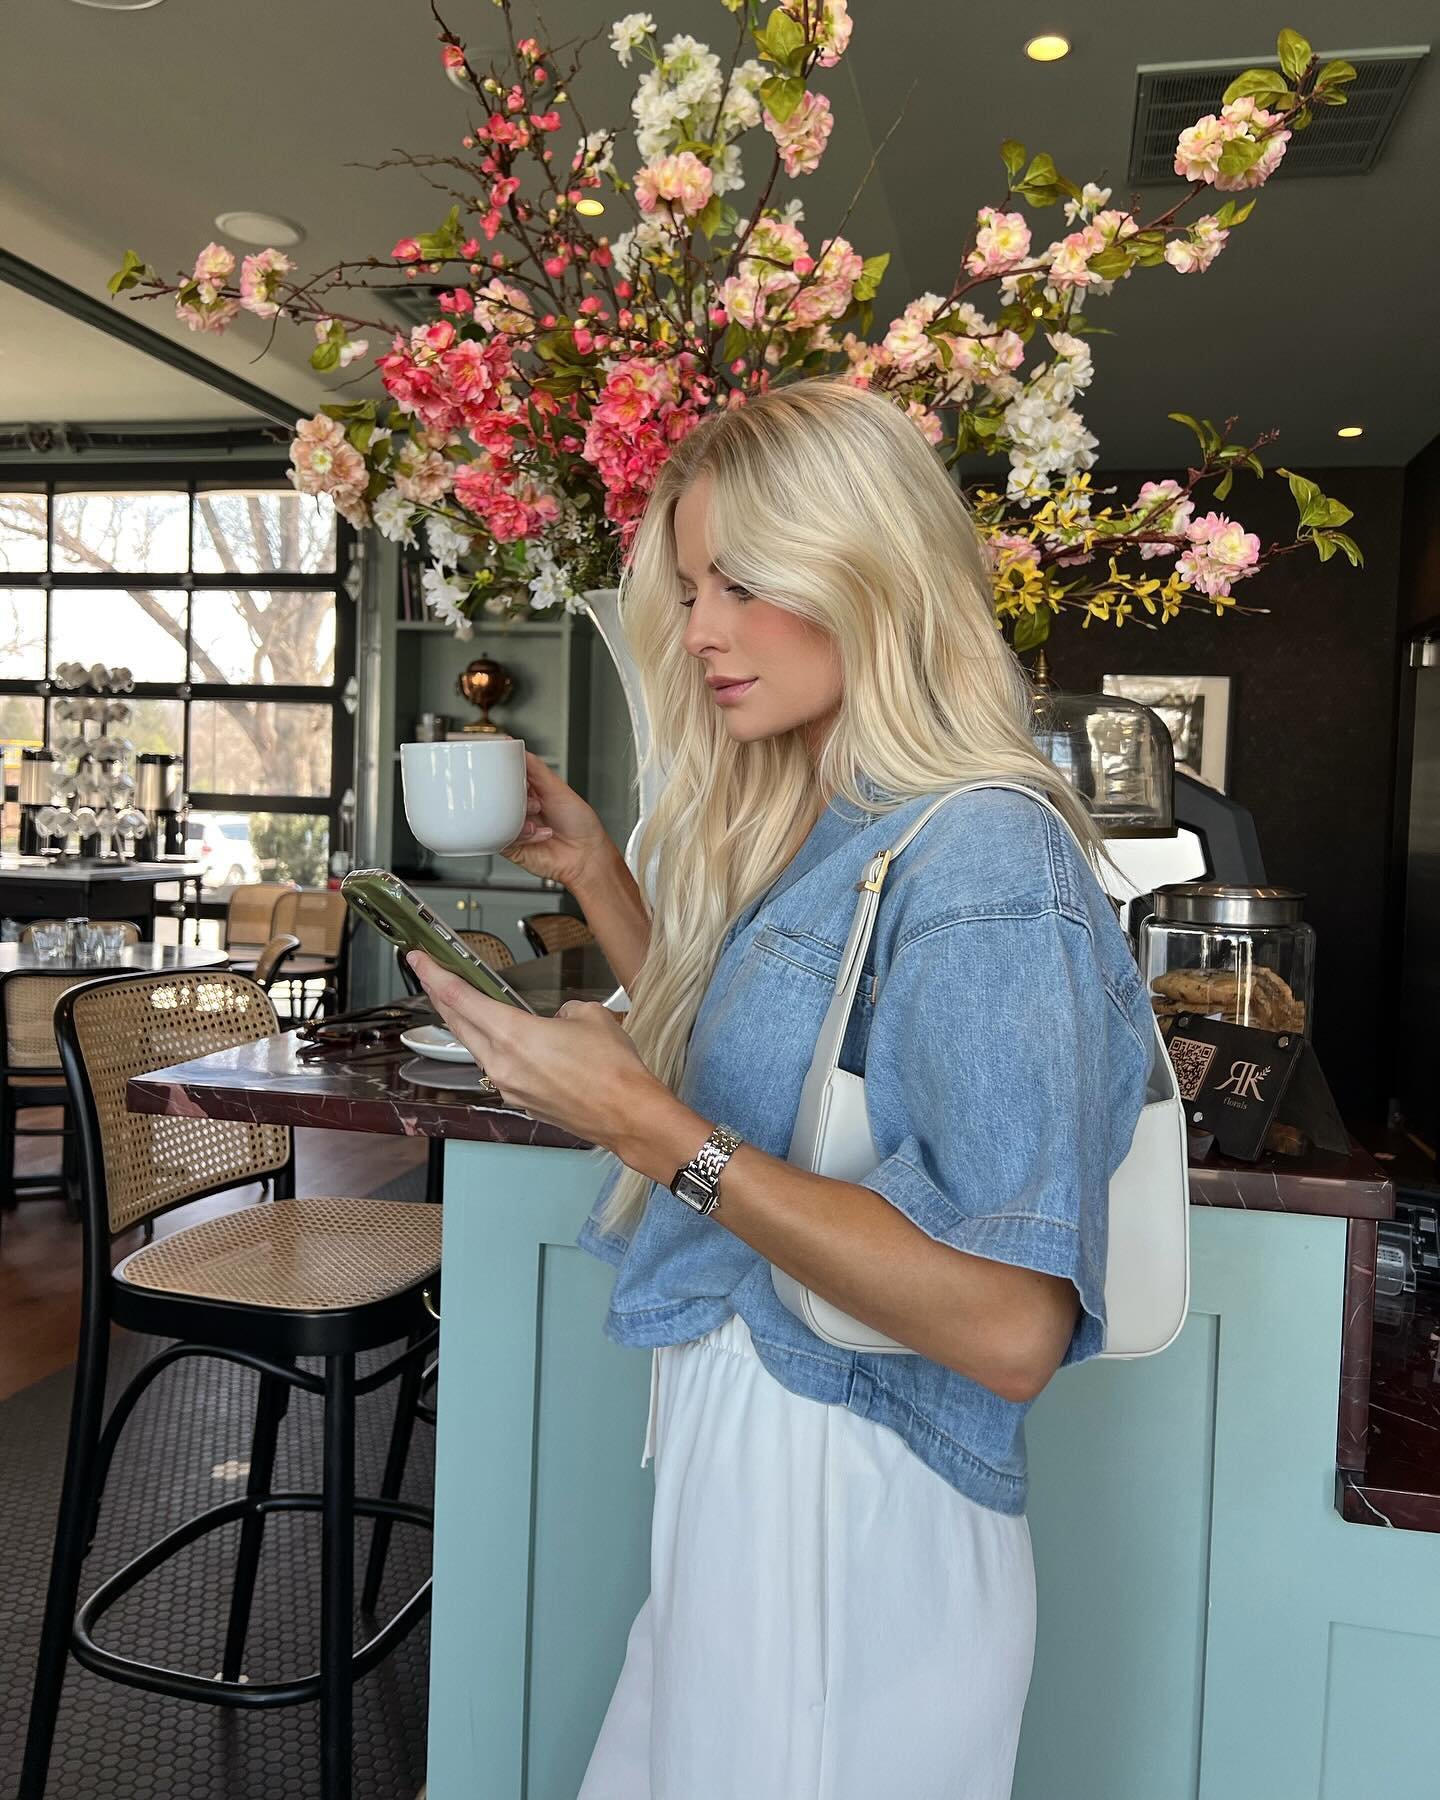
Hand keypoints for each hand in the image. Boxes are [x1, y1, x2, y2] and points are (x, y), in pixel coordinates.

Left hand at [407, 948, 663, 1151]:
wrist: (627, 1115)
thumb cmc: (613, 1069)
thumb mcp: (590, 1015)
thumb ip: (563, 1010)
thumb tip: (555, 1020)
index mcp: (513, 1034)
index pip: (460, 998)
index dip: (435, 976)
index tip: (418, 960)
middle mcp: (501, 1063)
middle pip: (458, 1024)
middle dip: (441, 997)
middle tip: (431, 976)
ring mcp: (508, 1086)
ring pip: (476, 1048)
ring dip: (467, 1025)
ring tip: (465, 1006)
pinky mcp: (521, 1101)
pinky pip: (499, 1069)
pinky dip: (497, 1051)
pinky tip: (512, 1042)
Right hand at [498, 752, 615, 892]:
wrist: (586, 856)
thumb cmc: (580, 825)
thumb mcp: (558, 787)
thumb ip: (535, 767)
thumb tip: (516, 748)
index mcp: (529, 793)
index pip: (506, 778)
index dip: (503, 774)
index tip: (500, 769)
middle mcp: (520, 810)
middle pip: (498, 797)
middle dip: (514, 798)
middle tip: (532, 801)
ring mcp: (514, 828)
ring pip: (498, 817)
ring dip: (520, 817)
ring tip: (538, 819)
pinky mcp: (510, 847)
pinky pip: (502, 837)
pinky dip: (522, 834)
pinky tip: (539, 834)